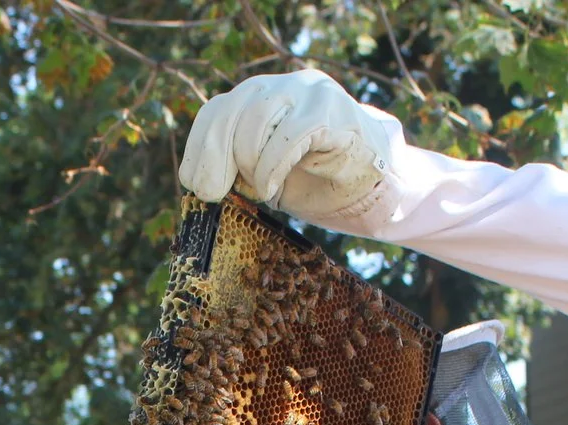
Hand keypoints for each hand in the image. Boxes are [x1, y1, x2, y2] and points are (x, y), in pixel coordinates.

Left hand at [178, 70, 397, 223]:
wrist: (372, 188)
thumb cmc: (316, 183)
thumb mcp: (264, 175)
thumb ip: (236, 169)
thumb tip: (201, 182)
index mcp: (261, 98)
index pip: (217, 109)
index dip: (199, 147)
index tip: (194, 184)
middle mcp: (283, 86)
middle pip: (230, 111)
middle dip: (216, 157)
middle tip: (215, 194)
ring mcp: (310, 92)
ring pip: (255, 121)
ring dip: (250, 164)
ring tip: (262, 190)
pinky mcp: (333, 110)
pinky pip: (290, 135)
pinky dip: (273, 166)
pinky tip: (273, 186)